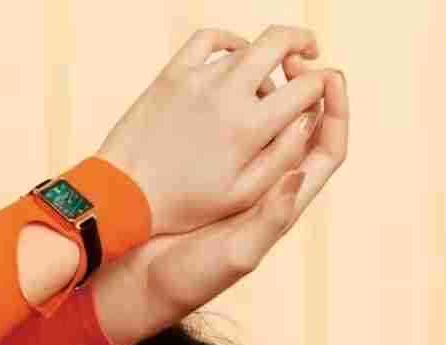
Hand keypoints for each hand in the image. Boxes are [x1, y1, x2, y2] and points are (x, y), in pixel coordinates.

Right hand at [89, 61, 346, 344]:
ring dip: (274, 91)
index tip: (328, 78)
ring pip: (272, 122)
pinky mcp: (211, 170)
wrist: (142, 282)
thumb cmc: (190, 278)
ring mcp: (240, 178)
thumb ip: (270, 220)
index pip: (328, 151)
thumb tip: (296, 176)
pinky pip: (238, 129)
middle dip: (309, 90)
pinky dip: (242, 104)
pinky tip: (227, 87)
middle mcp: (269, 188)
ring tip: (262, 65)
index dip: (337, 113)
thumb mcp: (236, 255)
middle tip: (291, 59)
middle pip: (307, 129)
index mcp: (284, 206)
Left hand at [97, 25, 328, 236]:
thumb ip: (282, 156)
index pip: (307, 86)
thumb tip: (310, 118)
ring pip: (247, 46)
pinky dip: (229, 42)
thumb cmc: (185, 204)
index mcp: (252, 126)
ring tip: (264, 80)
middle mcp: (229, 92)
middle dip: (303, 44)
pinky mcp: (173, 72)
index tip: (321, 92)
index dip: (323, 85)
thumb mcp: (241, 194)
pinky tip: (233, 57)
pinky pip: (210, 39)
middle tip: (309, 55)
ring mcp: (199, 77)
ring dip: (264, 58)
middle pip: (282, 40)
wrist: (123, 196)